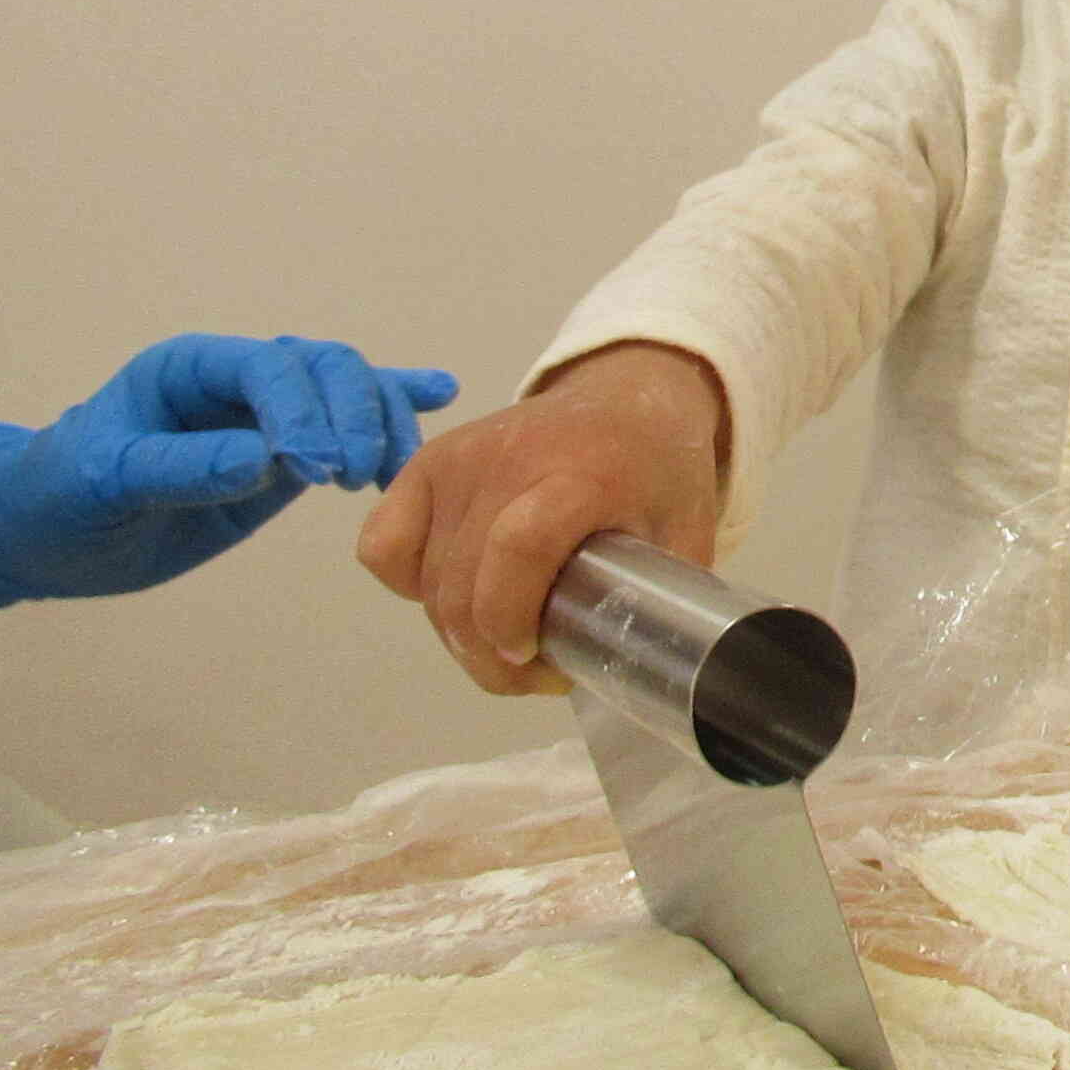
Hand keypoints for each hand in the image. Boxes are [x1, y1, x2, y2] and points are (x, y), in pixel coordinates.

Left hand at [0, 334, 459, 605]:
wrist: (53, 535)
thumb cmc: (60, 498)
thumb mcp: (103, 483)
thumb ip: (179, 467)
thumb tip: (262, 460)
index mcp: (192, 367)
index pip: (270, 367)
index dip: (303, 409)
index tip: (313, 469)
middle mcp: (240, 380)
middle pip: (325, 368)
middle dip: (352, 416)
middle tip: (354, 478)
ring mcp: (270, 414)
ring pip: (350, 390)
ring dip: (382, 423)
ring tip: (389, 474)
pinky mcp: (289, 452)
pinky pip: (349, 422)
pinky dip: (394, 406)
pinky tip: (439, 393)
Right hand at [355, 342, 724, 695]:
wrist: (627, 396)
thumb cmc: (659, 473)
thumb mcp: (686, 533)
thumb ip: (660, 600)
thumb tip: (631, 673)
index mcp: (584, 474)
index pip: (521, 547)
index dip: (512, 618)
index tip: (534, 660)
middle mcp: (509, 460)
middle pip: (463, 580)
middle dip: (488, 653)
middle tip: (533, 673)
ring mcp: (458, 458)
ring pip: (427, 578)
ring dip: (458, 633)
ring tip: (508, 641)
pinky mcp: (426, 463)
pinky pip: (383, 545)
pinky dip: (409, 584)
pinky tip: (460, 591)